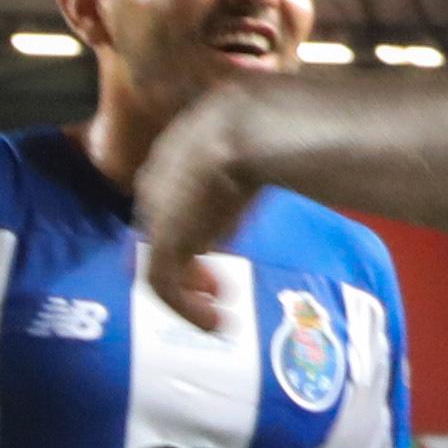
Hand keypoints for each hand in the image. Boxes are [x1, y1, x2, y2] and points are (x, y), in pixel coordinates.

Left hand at [134, 91, 263, 321]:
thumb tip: (291, 164)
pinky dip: (188, 310)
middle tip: (218, 286)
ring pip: (160, 264)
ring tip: (218, 313)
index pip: (171, 199)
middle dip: (188, 262)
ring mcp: (156, 215)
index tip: (224, 244)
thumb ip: (256, 160)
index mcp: (175, 157)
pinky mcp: (162, 242)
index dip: (195, 227)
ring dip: (188, 294)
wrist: (247, 127)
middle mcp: (155, 187)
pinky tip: (216, 323)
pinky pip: (164, 286)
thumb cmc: (265, 123)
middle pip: (161, 232)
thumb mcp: (256, 143)